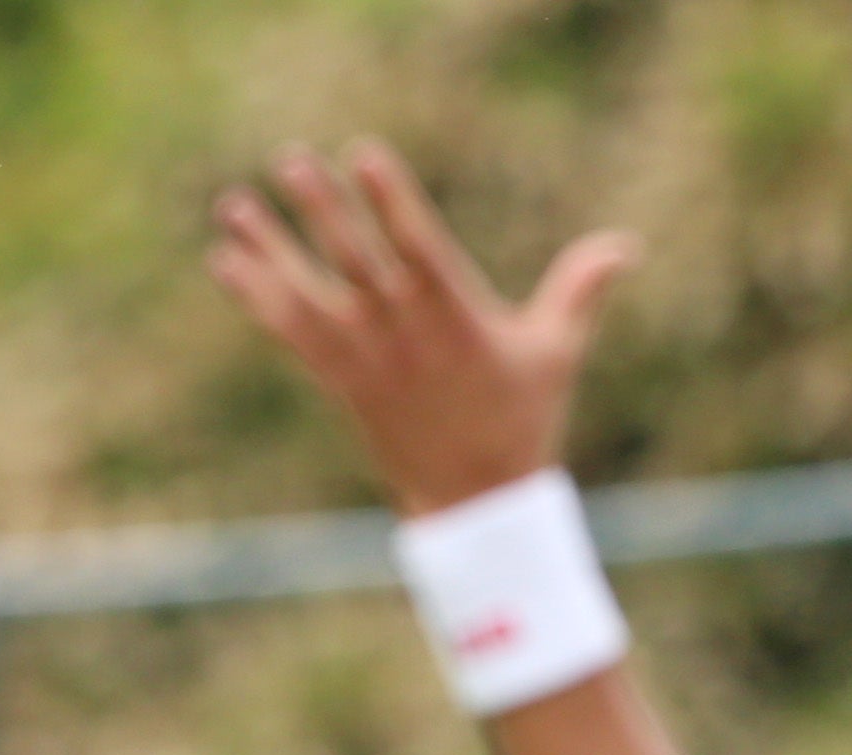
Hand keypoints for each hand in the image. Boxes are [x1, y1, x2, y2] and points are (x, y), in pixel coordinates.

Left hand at [208, 141, 637, 516]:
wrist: (476, 502)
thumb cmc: (520, 419)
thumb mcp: (557, 352)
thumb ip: (580, 291)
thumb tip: (627, 247)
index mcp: (454, 317)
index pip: (417, 247)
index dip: (388, 200)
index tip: (362, 154)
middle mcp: (403, 334)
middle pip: (355, 261)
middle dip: (322, 211)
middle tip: (290, 161)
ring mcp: (366, 359)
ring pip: (310, 294)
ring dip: (269, 249)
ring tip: (232, 205)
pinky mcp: (341, 380)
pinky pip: (291, 332)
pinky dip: (256, 295)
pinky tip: (224, 259)